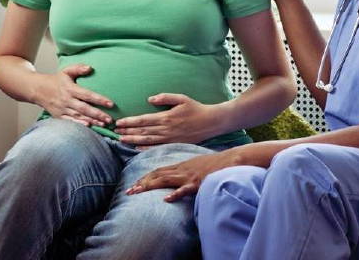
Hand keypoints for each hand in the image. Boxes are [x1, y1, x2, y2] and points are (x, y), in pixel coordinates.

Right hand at [33, 64, 113, 126]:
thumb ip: (78, 68)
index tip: (111, 104)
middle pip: (84, 108)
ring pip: (79, 117)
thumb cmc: (55, 80)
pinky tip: (89, 127)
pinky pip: (70, 122)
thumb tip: (90, 68)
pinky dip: (79, 125)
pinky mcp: (58, 116)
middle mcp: (66, 100)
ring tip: (103, 124)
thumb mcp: (66, 71)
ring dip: (92, 121)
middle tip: (110, 119)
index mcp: (70, 89)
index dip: (99, 99)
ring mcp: (62, 109)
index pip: (87, 95)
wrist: (37, 89)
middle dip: (98, 114)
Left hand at [115, 93, 221, 148]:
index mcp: (166, 117)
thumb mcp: (181, 98)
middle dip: (127, 131)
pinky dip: (144, 148)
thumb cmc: (196, 108)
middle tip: (113, 132)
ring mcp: (169, 138)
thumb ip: (165, 97)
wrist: (210, 122)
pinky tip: (135, 148)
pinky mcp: (173, 144)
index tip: (118, 122)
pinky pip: (156, 147)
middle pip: (142, 131)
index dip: (129, 122)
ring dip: (132, 140)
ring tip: (120, 139)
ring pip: (146, 140)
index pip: (143, 120)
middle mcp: (166, 129)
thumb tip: (150, 99)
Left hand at [126, 146, 244, 200]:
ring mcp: (189, 176)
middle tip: (128, 191)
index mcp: (181, 165)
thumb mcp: (196, 163)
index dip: (145, 177)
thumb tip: (175, 175)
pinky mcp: (198, 183)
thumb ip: (185, 169)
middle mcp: (182, 169)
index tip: (134, 184)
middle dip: (142, 183)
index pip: (159, 170)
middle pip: (158, 175)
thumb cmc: (214, 163)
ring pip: (166, 180)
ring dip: (150, 186)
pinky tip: (166, 199)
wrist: (230, 160)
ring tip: (137, 192)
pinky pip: (185, 189)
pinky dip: (175, 194)